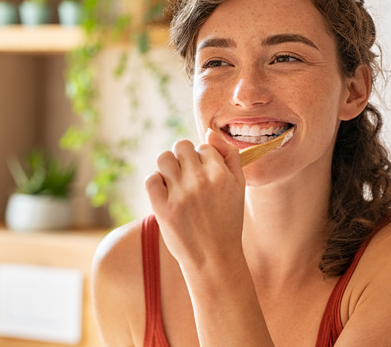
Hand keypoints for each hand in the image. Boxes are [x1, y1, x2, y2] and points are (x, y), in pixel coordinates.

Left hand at [145, 129, 244, 271]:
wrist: (214, 258)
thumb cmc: (227, 221)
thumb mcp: (239, 186)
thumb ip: (229, 155)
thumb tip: (209, 132)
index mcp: (220, 174)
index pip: (203, 146)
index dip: (203, 159)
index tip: (204, 177)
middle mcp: (200, 181)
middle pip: (181, 146)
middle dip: (184, 158)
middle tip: (188, 177)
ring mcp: (180, 195)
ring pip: (164, 158)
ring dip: (168, 167)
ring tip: (175, 182)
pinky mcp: (162, 208)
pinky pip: (151, 179)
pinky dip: (156, 183)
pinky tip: (165, 194)